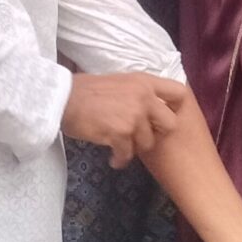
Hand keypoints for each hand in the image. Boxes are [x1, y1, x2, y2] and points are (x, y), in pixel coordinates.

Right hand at [61, 72, 188, 168]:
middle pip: (170, 124)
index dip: (177, 108)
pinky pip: (128, 155)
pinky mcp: (121, 133)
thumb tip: (150, 106)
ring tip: (121, 147)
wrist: (63, 98)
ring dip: (134, 148)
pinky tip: (113, 158)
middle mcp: (144, 97)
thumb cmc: (86, 90)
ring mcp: (134, 115)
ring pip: (148, 143)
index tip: (165, 117)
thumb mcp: (120, 82)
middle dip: (156, 133)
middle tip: (141, 136)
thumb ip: (138, 92)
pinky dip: (120, 159)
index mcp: (145, 81)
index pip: (179, 93)